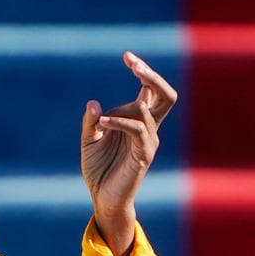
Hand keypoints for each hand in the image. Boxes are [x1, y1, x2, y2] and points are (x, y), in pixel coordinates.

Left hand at [80, 51, 174, 255]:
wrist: (103, 199)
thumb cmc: (98, 169)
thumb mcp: (89, 140)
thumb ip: (91, 121)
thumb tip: (94, 103)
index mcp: (137, 120)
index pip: (149, 89)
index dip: (142, 70)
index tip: (127, 56)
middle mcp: (148, 127)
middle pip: (166, 95)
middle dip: (152, 76)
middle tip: (134, 64)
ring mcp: (148, 140)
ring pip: (149, 111)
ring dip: (123, 108)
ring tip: (100, 120)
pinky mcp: (144, 154)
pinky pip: (137, 130)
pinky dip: (119, 123)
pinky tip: (102, 124)